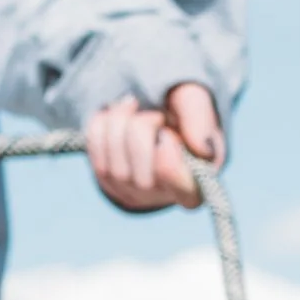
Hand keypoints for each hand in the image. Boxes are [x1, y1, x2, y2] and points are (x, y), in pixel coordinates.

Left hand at [84, 82, 222, 212]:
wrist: (154, 104)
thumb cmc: (180, 109)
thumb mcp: (195, 102)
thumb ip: (201, 120)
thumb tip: (203, 151)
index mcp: (197, 183)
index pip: (184, 193)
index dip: (170, 165)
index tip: (167, 134)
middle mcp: (166, 197)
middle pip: (143, 181)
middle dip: (141, 132)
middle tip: (153, 113)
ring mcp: (134, 193)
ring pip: (115, 170)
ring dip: (119, 125)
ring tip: (133, 106)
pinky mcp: (109, 182)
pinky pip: (96, 158)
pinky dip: (100, 127)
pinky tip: (114, 114)